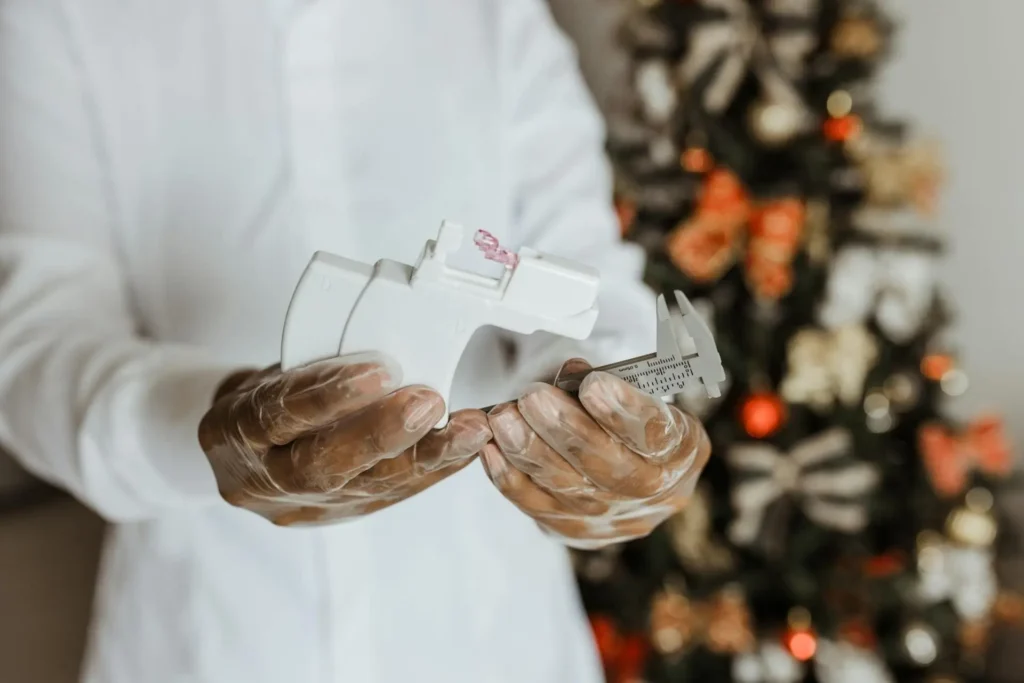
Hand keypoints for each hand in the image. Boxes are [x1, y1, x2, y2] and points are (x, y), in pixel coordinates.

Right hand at [198, 353, 490, 526]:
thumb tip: (384, 343)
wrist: (241, 453)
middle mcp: (266, 478)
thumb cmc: (263, 399)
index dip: (329, 394)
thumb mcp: (268, 373)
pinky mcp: (344, 513)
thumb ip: (314, 367)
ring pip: (368, 487)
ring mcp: (305, 505)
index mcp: (236, 431)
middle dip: (382, 433)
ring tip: (470, 429)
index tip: (378, 370)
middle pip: (324, 465)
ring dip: (426, 455)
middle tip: (429, 402)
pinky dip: (435, 468)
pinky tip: (467, 447)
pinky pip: (393, 495)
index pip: (279, 413)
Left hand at [481, 359, 709, 548]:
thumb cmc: (628, 412)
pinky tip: (491, 447)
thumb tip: (570, 374)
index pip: (656, 435)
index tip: (593, 385)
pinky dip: (509, 476)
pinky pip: (535, 506)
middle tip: (533, 397)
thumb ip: (608, 381)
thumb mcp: (635, 387)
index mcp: (682, 450)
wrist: (626, 461)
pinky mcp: (572, 530)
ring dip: (530, 449)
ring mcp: (612, 519)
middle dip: (565, 429)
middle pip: (607, 467)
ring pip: (567, 488)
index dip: (623, 412)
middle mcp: (654, 493)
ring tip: (503, 417)